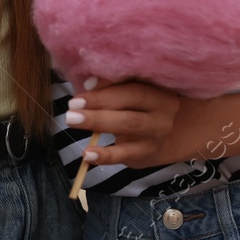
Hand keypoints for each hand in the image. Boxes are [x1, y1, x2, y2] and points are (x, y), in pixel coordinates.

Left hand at [65, 78, 180, 167]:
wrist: (167, 135)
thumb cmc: (140, 105)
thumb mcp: (132, 92)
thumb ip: (114, 85)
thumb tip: (89, 84)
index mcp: (157, 90)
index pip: (134, 86)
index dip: (108, 86)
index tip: (84, 85)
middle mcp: (162, 111)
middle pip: (131, 103)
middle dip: (99, 103)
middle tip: (72, 105)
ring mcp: (156, 134)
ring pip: (129, 125)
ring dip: (97, 122)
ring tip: (72, 121)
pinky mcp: (146, 153)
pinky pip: (125, 154)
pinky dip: (105, 156)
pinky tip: (87, 155)